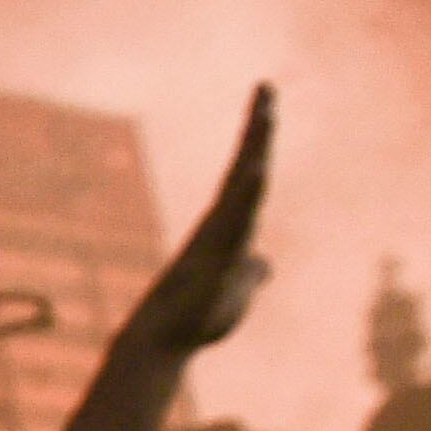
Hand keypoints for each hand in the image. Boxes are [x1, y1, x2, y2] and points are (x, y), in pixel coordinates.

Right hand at [118, 86, 272, 360]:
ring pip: (243, 187)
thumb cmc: (195, 319)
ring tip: (266, 114)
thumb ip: (252, 271)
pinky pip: (236, 221)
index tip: (267, 103)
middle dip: (259, 128)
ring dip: (255, 149)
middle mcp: (222, 224)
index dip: (260, 139)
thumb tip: (266, 264)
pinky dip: (247, 195)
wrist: (163, 343)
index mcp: (231, 227)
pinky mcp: (217, 259)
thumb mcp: (238, 288)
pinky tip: (258, 172)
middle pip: (247, 167)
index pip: (251, 175)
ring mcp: (218, 239)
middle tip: (267, 87)